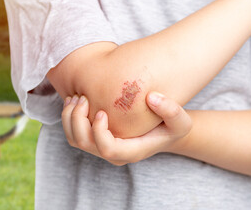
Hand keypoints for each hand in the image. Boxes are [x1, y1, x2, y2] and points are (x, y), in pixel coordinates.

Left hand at [61, 92, 191, 165]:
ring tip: (75, 96)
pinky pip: (73, 133)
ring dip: (69, 118)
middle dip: (78, 120)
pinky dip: (68, 117)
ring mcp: (101, 147)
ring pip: (74, 139)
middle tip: (82, 98)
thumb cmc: (171, 126)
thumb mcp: (182, 121)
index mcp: (130, 152)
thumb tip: (152, 98)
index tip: (102, 111)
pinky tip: (74, 100)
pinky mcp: (94, 139)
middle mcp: (112, 153)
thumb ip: (172, 111)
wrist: (162, 129)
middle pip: (84, 143)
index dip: (99, 131)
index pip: (107, 149)